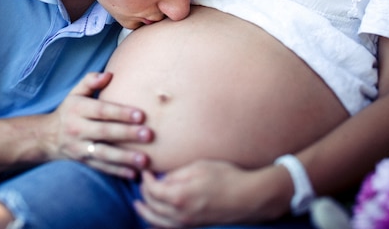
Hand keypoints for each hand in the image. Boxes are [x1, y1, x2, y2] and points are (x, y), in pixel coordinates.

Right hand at [53, 72, 152, 178]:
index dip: (121, 113)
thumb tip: (109, 74)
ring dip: (125, 158)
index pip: (101, 111)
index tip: (141, 115)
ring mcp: (80, 148)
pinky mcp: (83, 162)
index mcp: (78, 110)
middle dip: (128, 134)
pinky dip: (117, 172)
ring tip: (144, 160)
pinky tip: (134, 174)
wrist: (46, 137)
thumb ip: (90, 81)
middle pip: (105, 132)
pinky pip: (101, 168)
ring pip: (104, 154)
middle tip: (149, 135)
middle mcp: (78, 129)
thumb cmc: (69, 111)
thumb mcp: (75, 93)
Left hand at [135, 160, 291, 227]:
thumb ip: (177, 174)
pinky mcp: (196, 226)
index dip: (146, 180)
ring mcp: (188, 223)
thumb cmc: (227, 177)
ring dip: (146, 212)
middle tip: (142, 183)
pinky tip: (154, 221)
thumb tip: (162, 179)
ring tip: (139, 205)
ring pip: (158, 221)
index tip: (146, 171)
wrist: (249, 197)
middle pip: (152, 206)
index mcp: (180, 196)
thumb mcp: (199, 167)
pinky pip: (170, 228)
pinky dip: (158, 225)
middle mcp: (181, 213)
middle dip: (144, 194)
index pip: (152, 190)